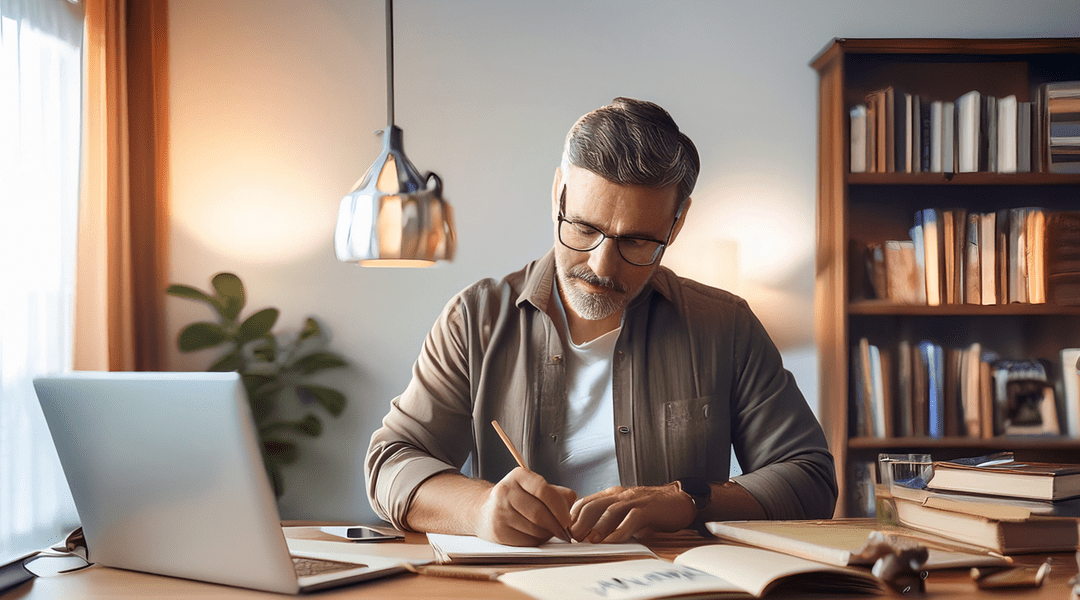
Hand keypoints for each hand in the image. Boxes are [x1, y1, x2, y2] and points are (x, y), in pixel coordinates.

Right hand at [475, 467, 576, 546]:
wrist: (485, 511)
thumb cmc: (516, 499)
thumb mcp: (534, 487)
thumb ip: (556, 492)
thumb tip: (573, 502)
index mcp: (518, 476)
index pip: (543, 490)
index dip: (559, 507)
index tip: (567, 519)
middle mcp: (505, 491)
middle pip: (539, 513)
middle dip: (556, 525)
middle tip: (563, 530)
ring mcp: (499, 511)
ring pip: (534, 529)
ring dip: (546, 534)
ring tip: (547, 531)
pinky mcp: (498, 530)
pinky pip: (525, 541)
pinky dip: (535, 541)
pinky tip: (534, 535)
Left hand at [569, 483, 695, 542]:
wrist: (679, 500)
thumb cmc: (651, 508)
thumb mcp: (624, 513)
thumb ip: (608, 521)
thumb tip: (588, 536)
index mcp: (611, 495)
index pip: (585, 502)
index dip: (573, 517)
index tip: (565, 532)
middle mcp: (620, 495)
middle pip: (593, 505)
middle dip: (580, 522)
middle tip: (574, 538)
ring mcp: (634, 500)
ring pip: (610, 510)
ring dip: (598, 526)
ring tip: (591, 540)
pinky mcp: (648, 507)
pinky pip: (632, 518)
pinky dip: (621, 530)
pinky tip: (614, 540)